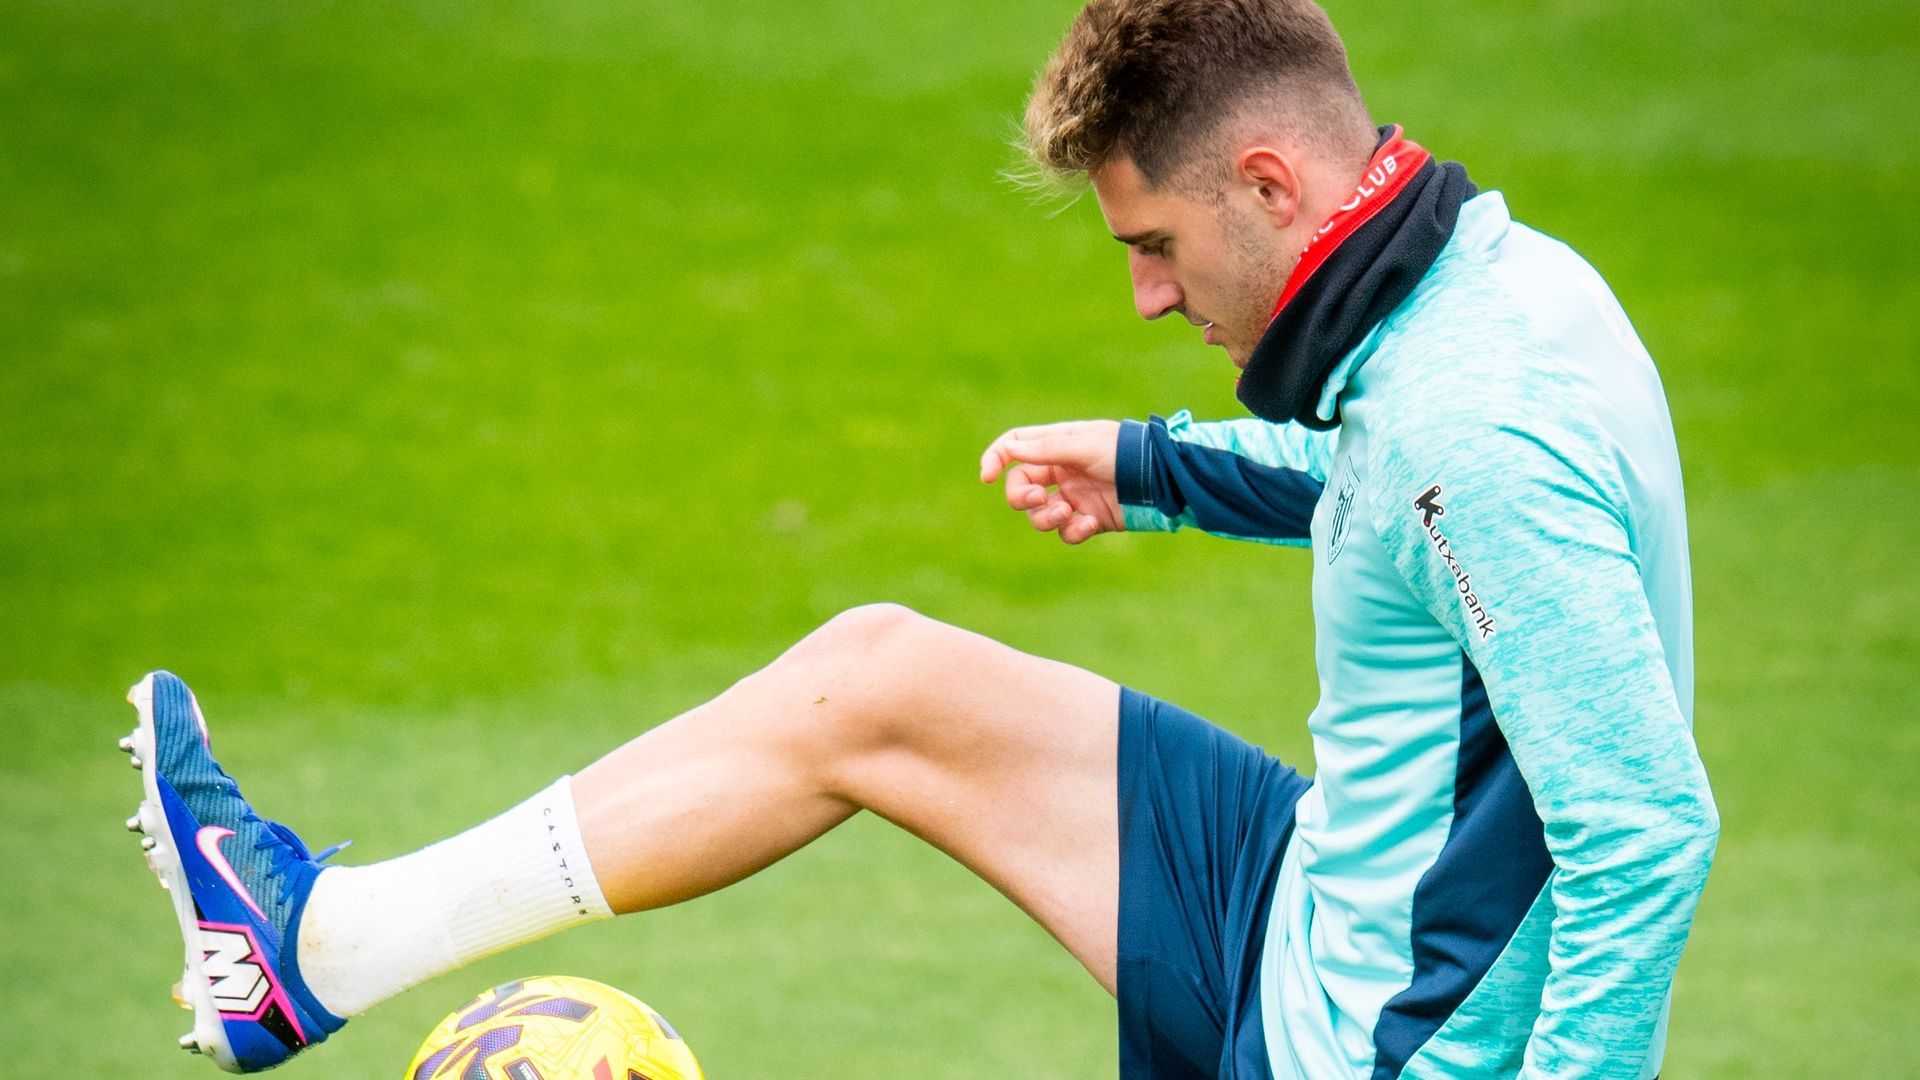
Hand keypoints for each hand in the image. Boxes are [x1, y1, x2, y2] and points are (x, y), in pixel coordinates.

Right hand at [979, 420, 1124, 543]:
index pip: (1016, 448)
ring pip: (1040, 515)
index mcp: (1058, 446)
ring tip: (1067, 514)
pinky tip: (1090, 524)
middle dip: (1022, 498)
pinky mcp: (1090, 519)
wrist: (1163, 478)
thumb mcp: (1084, 445)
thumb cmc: (1126, 452)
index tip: (987, 476)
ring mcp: (1075, 497)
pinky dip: (1073, 532)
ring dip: (1047, 518)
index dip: (996, 459)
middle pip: (1021, 488)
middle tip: (1039, 500)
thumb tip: (1010, 449)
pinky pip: (1067, 532)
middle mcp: (1062, 472)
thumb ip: (1046, 449)